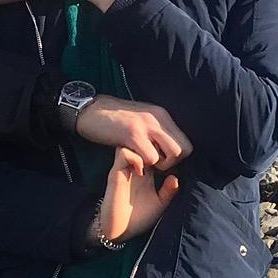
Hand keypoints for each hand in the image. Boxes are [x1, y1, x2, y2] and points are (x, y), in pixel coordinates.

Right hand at [75, 97, 191, 168]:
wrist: (90, 111)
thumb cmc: (113, 119)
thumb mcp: (140, 119)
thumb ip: (154, 130)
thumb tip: (165, 146)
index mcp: (162, 115)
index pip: (186, 141)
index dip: (177, 156)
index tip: (162, 160)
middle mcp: (159, 118)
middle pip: (185, 149)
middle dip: (173, 163)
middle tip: (156, 166)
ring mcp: (147, 126)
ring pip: (173, 154)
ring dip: (160, 165)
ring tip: (145, 164)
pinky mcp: (133, 134)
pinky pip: (152, 157)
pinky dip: (145, 165)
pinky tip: (134, 163)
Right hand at [97, 149, 180, 243]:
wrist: (120, 231)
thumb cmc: (139, 218)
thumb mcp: (160, 203)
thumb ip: (169, 190)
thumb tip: (177, 176)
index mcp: (146, 174)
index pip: (153, 152)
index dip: (162, 152)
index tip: (172, 161)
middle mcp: (135, 168)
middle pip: (142, 144)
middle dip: (154, 146)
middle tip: (162, 158)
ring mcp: (125, 169)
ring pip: (132, 144)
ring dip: (143, 150)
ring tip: (151, 164)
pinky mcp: (116, 173)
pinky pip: (124, 153)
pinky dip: (134, 158)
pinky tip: (141, 171)